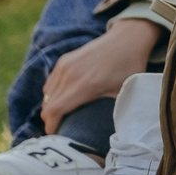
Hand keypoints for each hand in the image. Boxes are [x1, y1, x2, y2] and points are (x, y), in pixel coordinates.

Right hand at [40, 18, 160, 133]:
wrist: (127, 38)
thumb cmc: (129, 67)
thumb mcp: (122, 93)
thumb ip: (110, 112)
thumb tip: (111, 134)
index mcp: (84, 85)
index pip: (54, 111)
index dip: (51, 127)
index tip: (58, 136)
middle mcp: (69, 75)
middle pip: (47, 106)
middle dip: (51, 120)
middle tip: (62, 130)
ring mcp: (64, 65)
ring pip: (46, 95)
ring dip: (51, 107)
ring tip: (63, 117)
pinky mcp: (64, 60)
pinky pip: (50, 83)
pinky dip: (52, 94)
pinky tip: (65, 100)